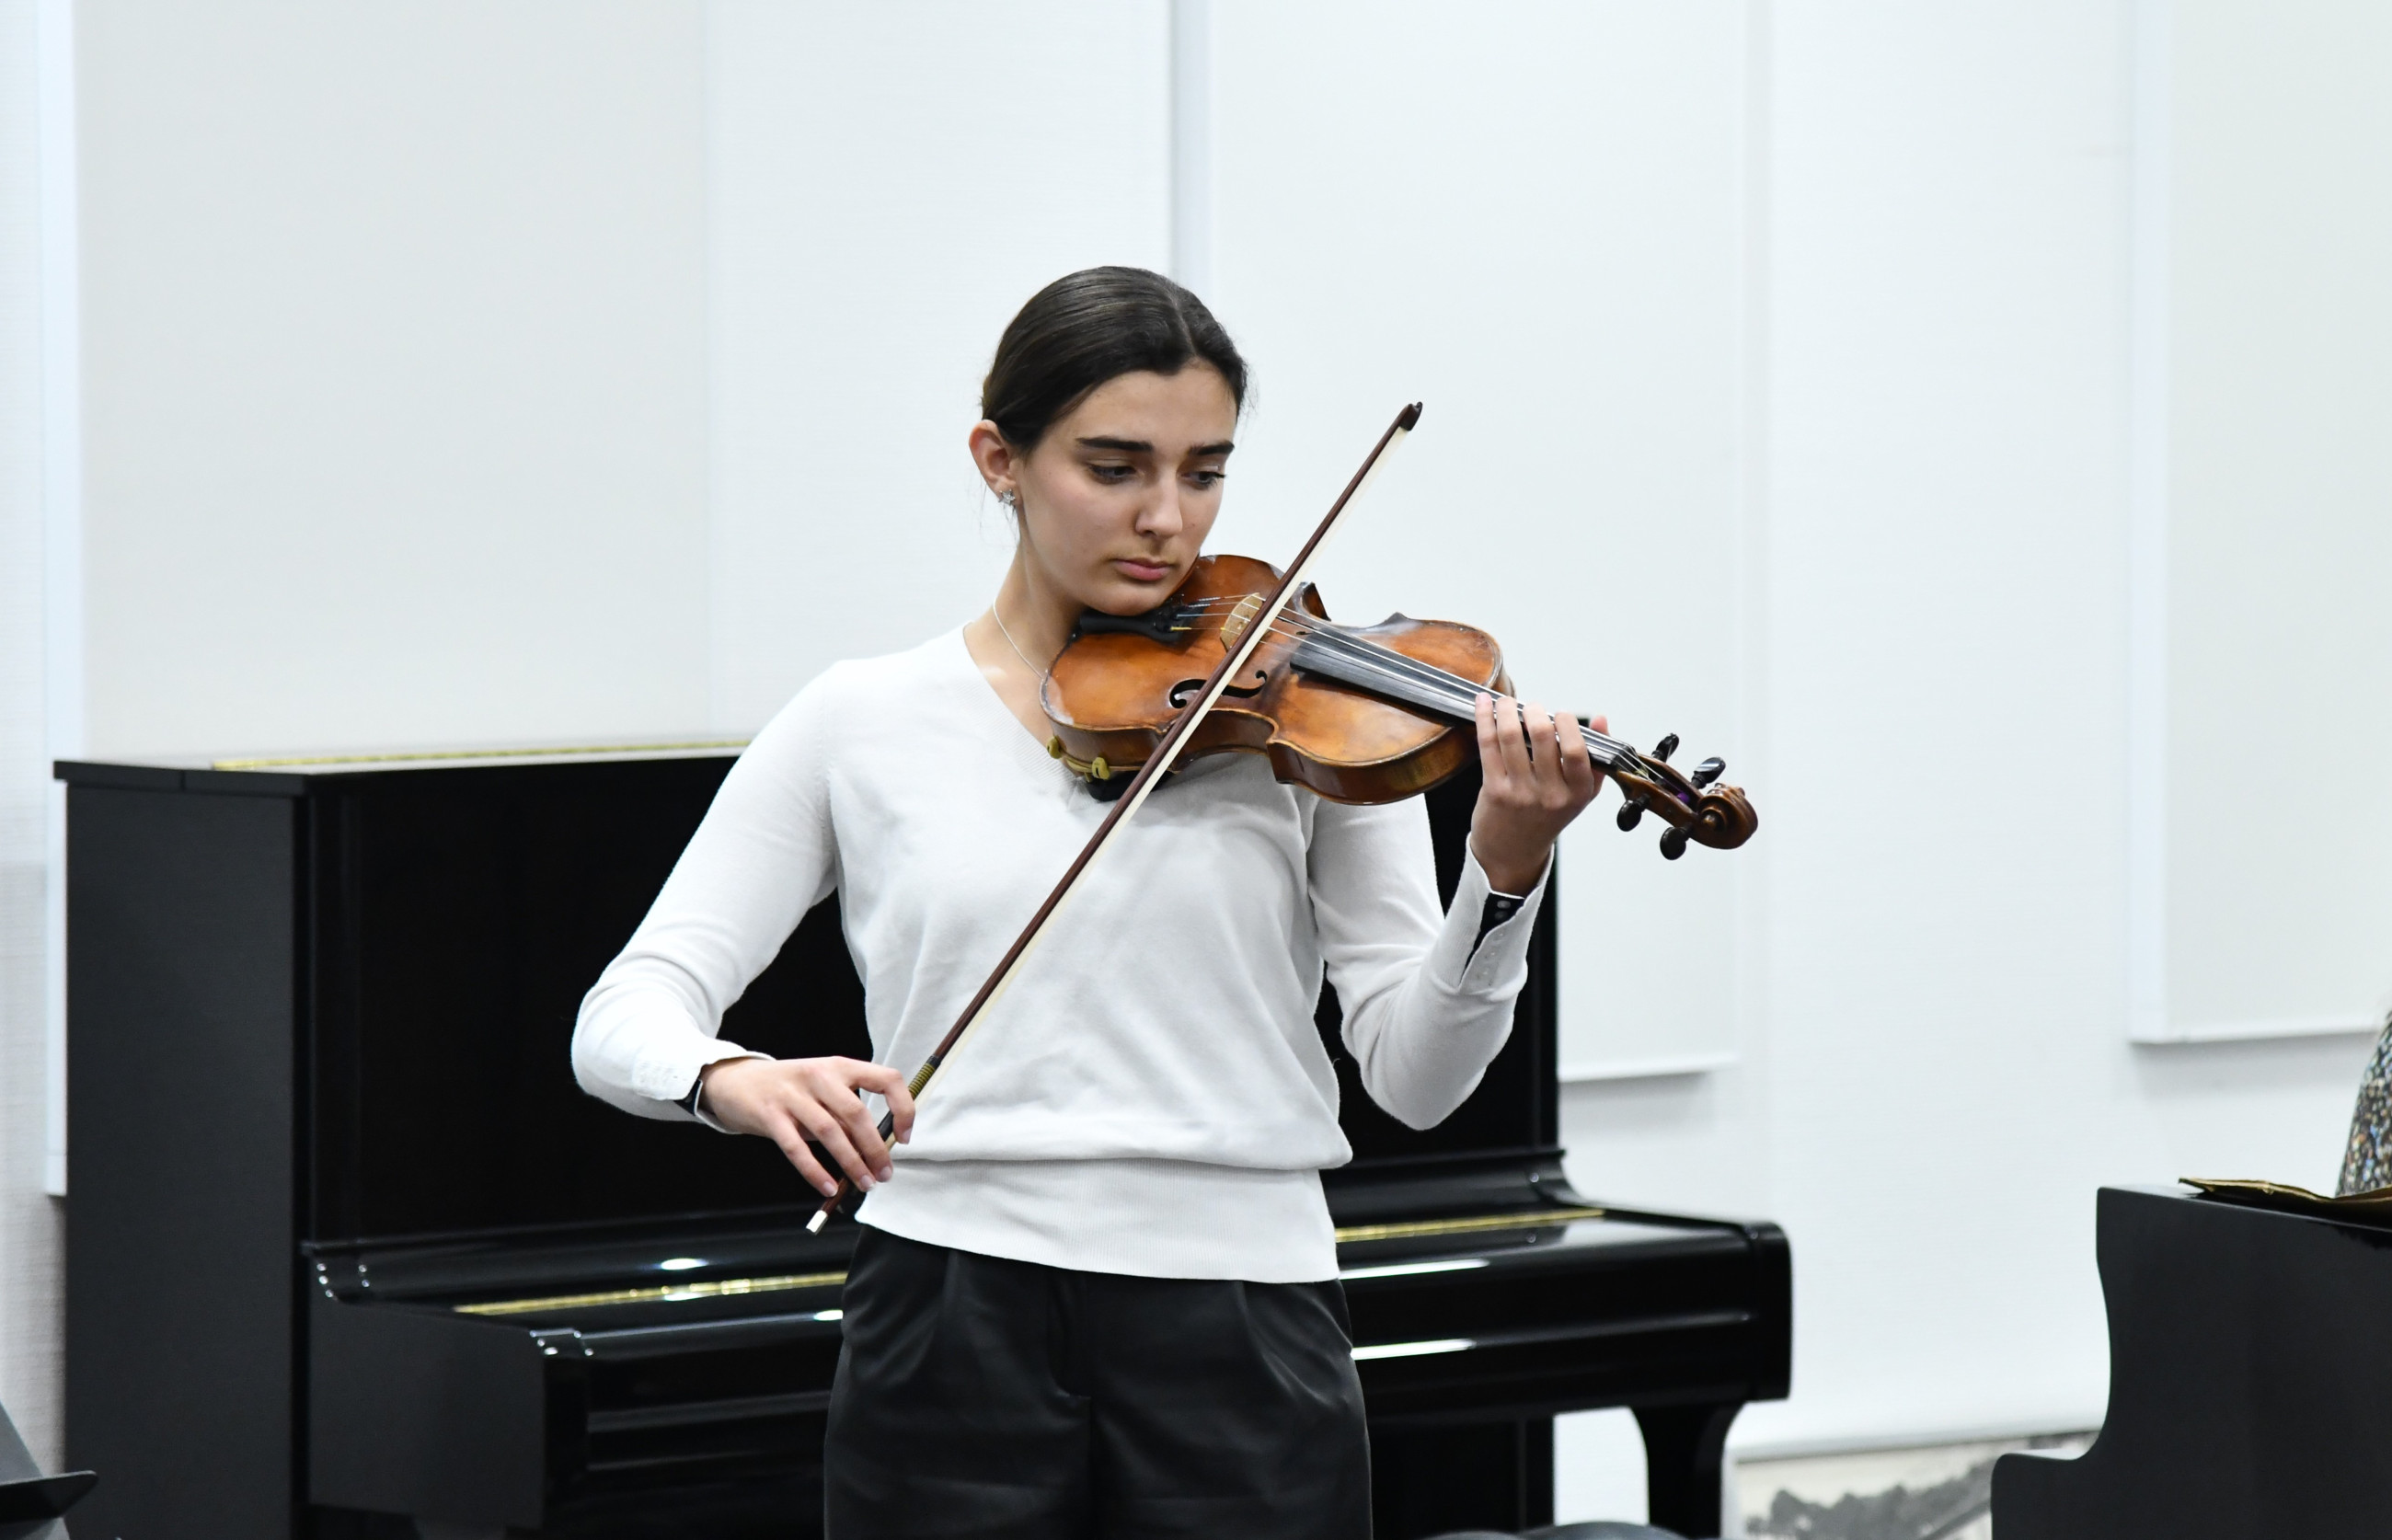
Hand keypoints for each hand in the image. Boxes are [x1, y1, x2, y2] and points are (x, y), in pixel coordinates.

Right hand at [697, 1056, 915, 1197]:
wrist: (736, 1081)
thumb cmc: (789, 1090)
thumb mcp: (822, 1090)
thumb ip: (845, 1113)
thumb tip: (876, 1149)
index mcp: (840, 1066)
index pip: (886, 1079)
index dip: (902, 1107)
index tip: (905, 1136)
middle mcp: (819, 1076)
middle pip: (856, 1113)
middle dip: (875, 1148)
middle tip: (885, 1174)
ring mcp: (792, 1094)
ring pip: (830, 1132)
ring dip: (851, 1162)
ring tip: (864, 1184)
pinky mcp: (770, 1115)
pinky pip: (796, 1148)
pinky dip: (815, 1171)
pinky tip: (829, 1187)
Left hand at [1468, 694, 1607, 893]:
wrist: (1513, 851)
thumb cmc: (1548, 816)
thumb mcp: (1580, 795)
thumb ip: (1594, 759)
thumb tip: (1601, 720)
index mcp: (1577, 793)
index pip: (1577, 750)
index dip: (1568, 724)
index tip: (1561, 715)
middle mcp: (1549, 794)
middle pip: (1541, 736)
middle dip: (1535, 711)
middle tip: (1532, 708)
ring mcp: (1519, 792)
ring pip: (1510, 736)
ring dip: (1507, 710)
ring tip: (1507, 703)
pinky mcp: (1493, 790)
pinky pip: (1487, 745)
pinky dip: (1484, 719)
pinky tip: (1483, 704)